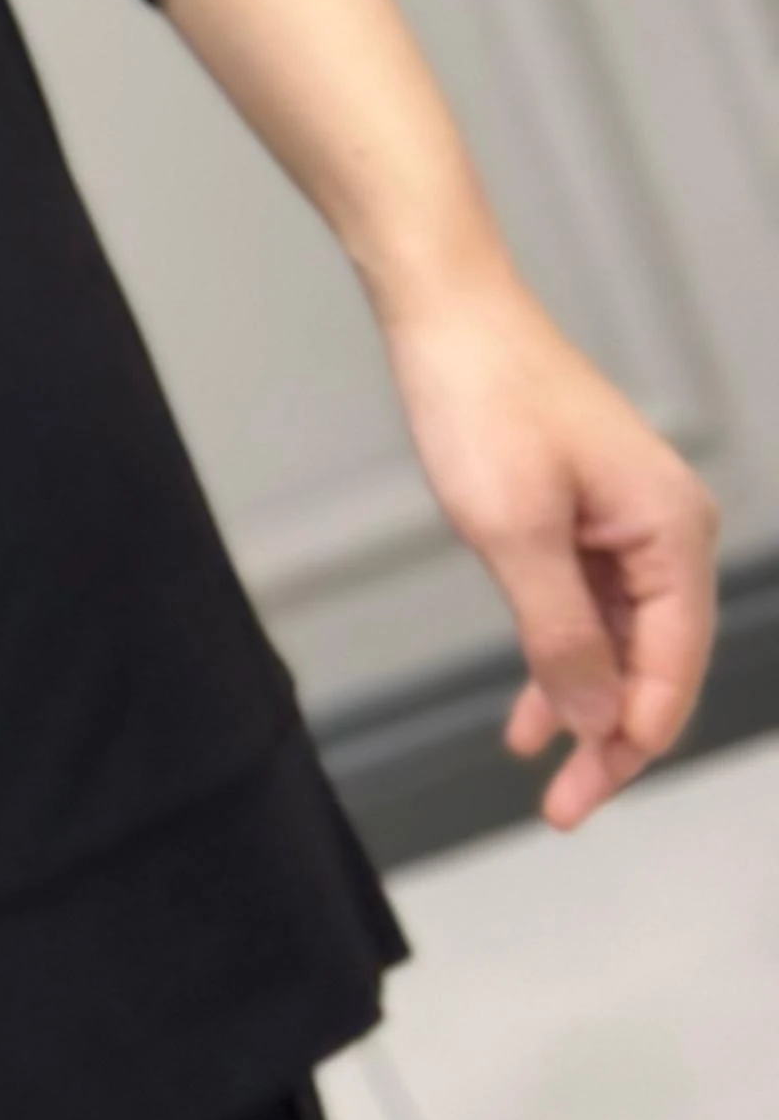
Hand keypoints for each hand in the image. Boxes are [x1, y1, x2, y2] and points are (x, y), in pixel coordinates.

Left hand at [381, 266, 719, 830]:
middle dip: (612, 737)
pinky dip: (562, 656)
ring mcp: (627, 522)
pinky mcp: (586, 514)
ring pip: (620, 641)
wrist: (446, 312)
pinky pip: (588, 606)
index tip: (583, 797)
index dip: (632, 741)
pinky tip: (533, 710)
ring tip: (546, 772)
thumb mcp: (514, 533)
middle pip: (654, 663)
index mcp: (673, 532)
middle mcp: (667, 530)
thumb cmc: (483, 402)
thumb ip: (562, 634)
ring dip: (584, 704)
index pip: (673, 668)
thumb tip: (602, 721)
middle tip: (563, 806)